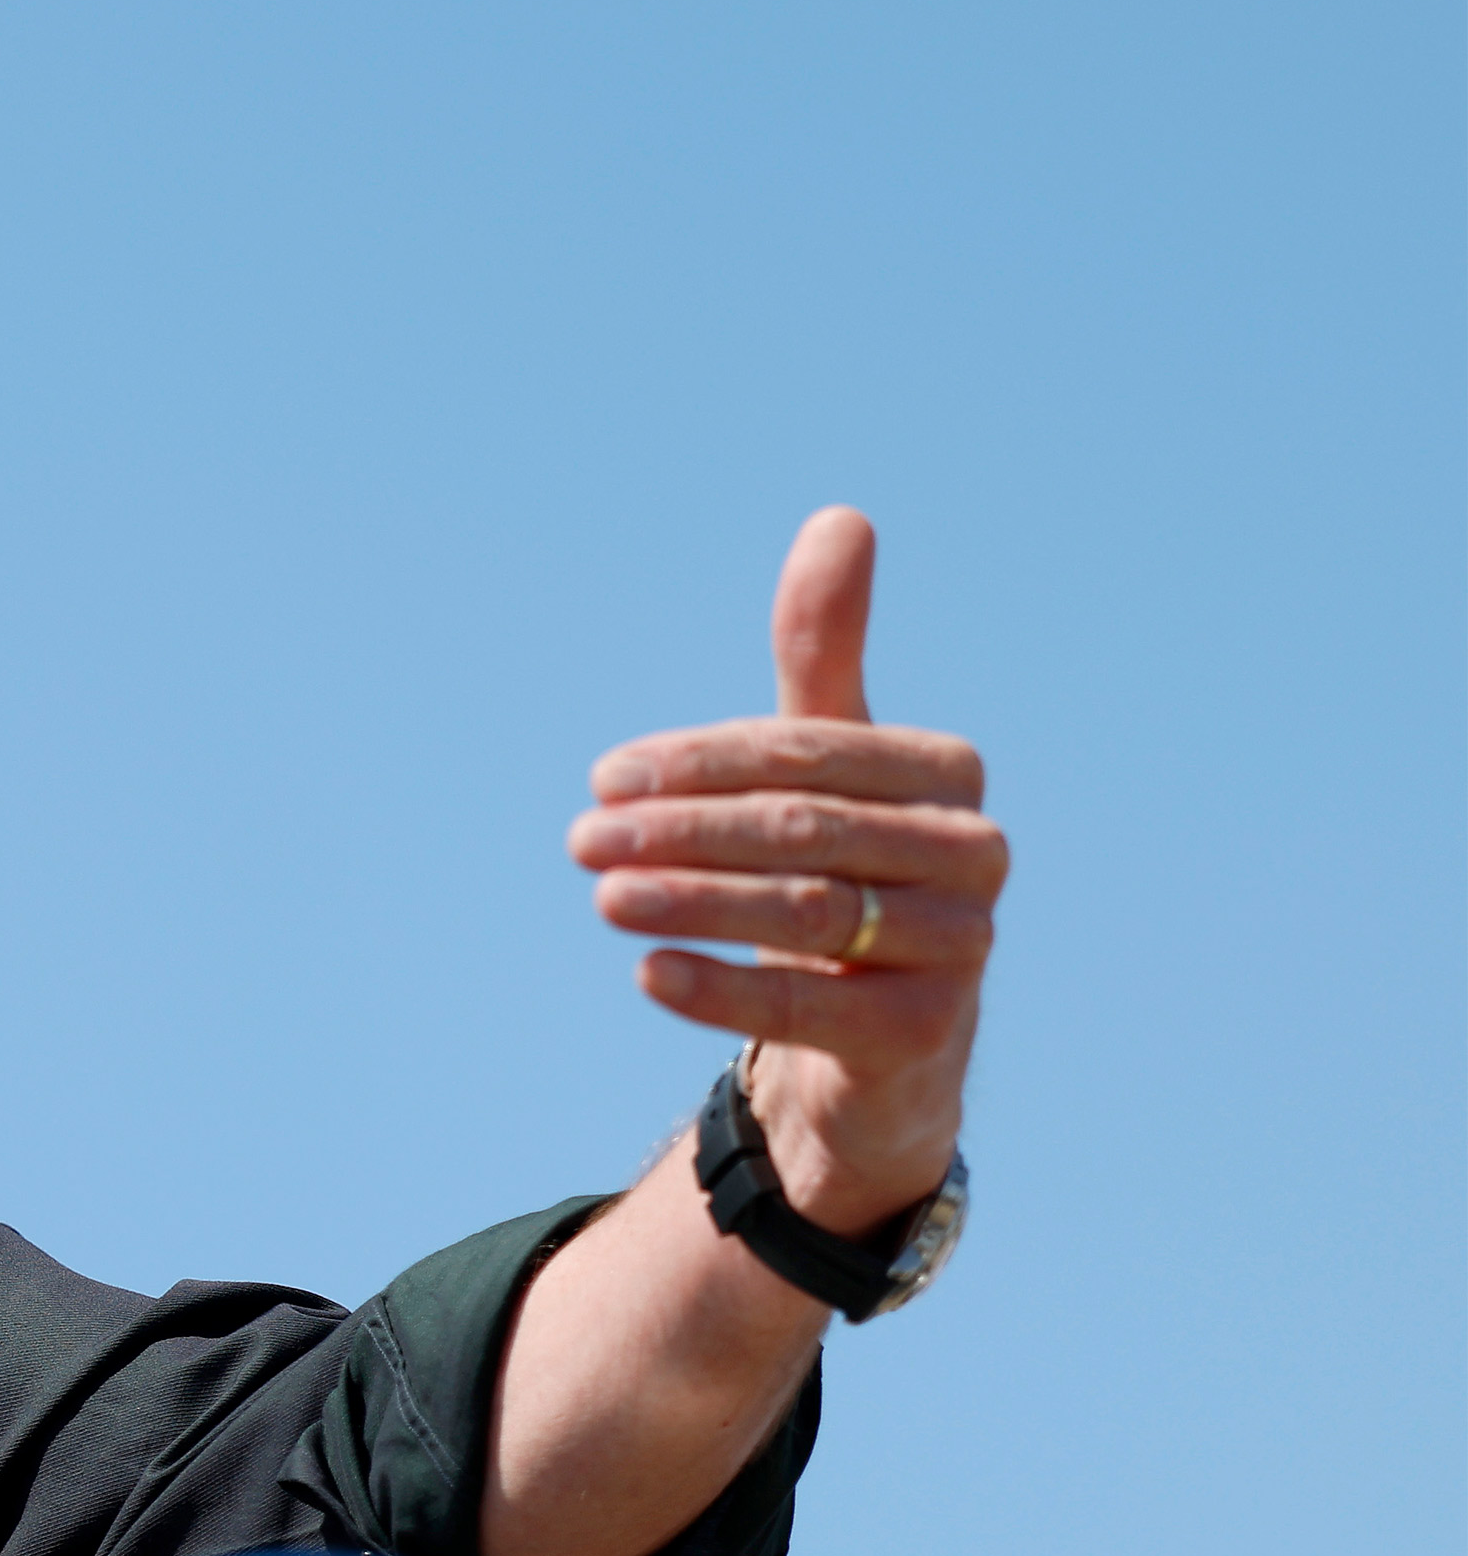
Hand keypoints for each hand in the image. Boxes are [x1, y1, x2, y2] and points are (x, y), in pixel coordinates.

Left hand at [567, 507, 1005, 1235]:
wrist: (879, 1038)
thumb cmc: (843, 872)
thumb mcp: (829, 765)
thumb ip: (825, 656)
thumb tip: (842, 518)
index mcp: (947, 773)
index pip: (806, 752)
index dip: (700, 763)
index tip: (604, 778)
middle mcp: (973, 853)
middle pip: (800, 828)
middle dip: (681, 832)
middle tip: (582, 839)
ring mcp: (960, 945)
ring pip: (804, 911)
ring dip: (690, 900)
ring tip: (601, 896)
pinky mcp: (924, 1033)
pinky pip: (810, 1007)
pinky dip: (722, 989)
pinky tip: (647, 972)